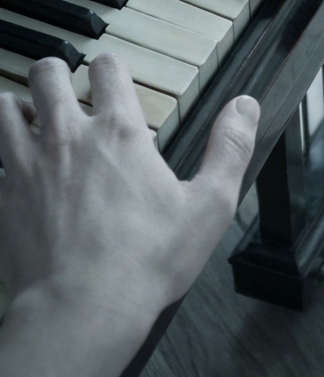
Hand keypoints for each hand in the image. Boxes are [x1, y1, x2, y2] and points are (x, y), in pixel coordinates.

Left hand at [0, 54, 257, 319]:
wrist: (81, 311)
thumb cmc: (148, 261)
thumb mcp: (210, 205)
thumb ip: (231, 148)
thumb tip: (246, 105)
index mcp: (119, 132)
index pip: (107, 68)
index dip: (111, 66)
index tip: (112, 74)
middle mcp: (67, 139)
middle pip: (47, 75)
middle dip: (55, 72)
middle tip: (63, 82)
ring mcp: (25, 168)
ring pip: (4, 110)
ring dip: (17, 106)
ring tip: (28, 113)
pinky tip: (10, 169)